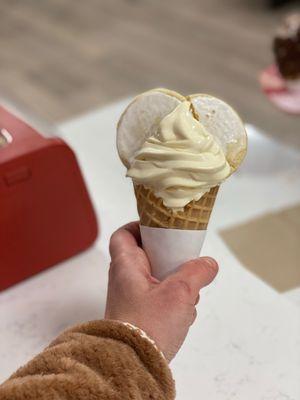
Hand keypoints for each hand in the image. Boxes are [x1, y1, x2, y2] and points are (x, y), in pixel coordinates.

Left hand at [105, 222, 217, 361]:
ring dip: (176, 284)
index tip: (159, 228)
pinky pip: (159, 300)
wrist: (132, 366)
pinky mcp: (140, 317)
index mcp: (126, 266)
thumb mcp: (179, 293)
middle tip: (185, 261)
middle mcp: (125, 281)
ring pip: (157, 280)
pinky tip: (185, 313)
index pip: (124, 235)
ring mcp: (132, 300)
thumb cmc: (146, 327)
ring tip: (190, 294)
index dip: (139, 226)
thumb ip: (197, 273)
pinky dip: (173, 302)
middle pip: (147, 256)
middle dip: (170, 259)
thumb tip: (208, 264)